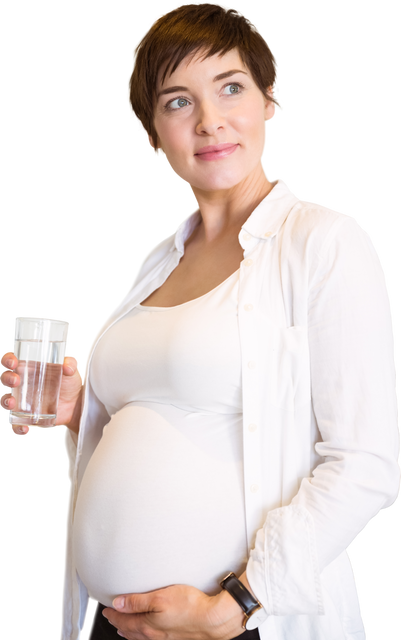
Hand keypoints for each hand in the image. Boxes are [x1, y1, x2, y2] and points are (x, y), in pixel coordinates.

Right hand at [0, 348, 82, 436]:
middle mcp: (20, 385)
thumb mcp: (72, 370)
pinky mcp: (25, 418)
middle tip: (16, 381)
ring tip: (12, 404)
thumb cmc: (69, 383)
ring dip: (4, 402)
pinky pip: (14, 424)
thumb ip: (71, 363)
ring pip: (3, 401)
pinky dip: (16, 428)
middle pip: (3, 379)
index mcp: (26, 369)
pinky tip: (25, 429)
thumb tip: (67, 368)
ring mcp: (20, 402)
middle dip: (5, 378)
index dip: (6, 359)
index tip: (13, 362)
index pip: (9, 361)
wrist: (76, 405)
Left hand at [102, 581, 245, 639]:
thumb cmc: (189, 607)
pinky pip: (152, 638)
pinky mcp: (174, 637)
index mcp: (147, 625)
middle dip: (119, 624)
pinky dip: (143, 634)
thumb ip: (137, 601)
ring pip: (141, 636)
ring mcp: (164, 637)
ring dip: (130, 631)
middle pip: (130, 631)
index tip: (106, 610)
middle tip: (111, 618)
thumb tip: (118, 604)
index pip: (123, 621)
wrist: (212, 620)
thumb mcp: (159, 597)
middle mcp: (154, 634)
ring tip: (125, 628)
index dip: (113, 615)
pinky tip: (149, 631)